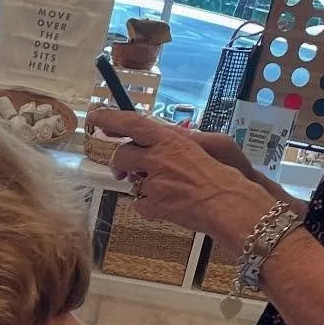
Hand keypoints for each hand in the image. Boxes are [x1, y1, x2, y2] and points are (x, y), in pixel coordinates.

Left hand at [85, 109, 276, 253]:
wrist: (228, 203)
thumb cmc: (219, 176)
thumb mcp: (199, 148)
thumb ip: (173, 144)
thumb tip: (154, 143)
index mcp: (170, 139)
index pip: (133, 123)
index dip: (111, 119)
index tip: (95, 117)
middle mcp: (158, 157)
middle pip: (122, 154)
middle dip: (118, 163)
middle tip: (121, 170)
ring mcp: (154, 182)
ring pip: (132, 182)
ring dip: (142, 186)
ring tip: (166, 190)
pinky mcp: (154, 204)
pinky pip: (139, 205)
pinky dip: (150, 207)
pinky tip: (168, 206)